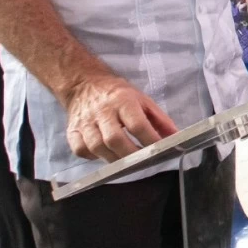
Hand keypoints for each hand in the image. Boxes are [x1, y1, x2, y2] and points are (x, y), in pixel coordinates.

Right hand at [63, 73, 177, 161]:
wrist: (85, 84)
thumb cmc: (119, 95)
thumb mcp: (143, 100)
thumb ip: (160, 120)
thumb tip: (175, 138)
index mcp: (123, 101)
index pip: (137, 124)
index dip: (150, 140)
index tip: (160, 151)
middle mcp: (103, 111)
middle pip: (115, 139)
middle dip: (131, 155)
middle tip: (142, 161)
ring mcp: (85, 122)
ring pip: (97, 147)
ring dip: (114, 159)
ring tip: (126, 162)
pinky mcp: (72, 131)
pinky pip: (81, 150)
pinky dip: (93, 157)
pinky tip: (104, 155)